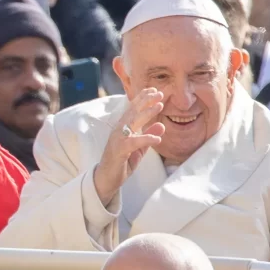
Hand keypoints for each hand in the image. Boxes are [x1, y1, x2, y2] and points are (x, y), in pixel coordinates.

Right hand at [91, 89, 165, 209]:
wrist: (107, 178)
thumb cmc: (122, 162)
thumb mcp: (139, 148)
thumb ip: (148, 136)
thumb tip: (162, 126)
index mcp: (123, 128)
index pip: (133, 109)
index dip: (142, 98)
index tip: (154, 90)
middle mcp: (119, 130)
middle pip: (133, 111)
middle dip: (145, 100)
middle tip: (159, 92)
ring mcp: (118, 139)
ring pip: (132, 122)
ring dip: (146, 113)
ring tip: (159, 106)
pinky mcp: (119, 150)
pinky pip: (133, 142)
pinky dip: (145, 139)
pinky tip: (158, 138)